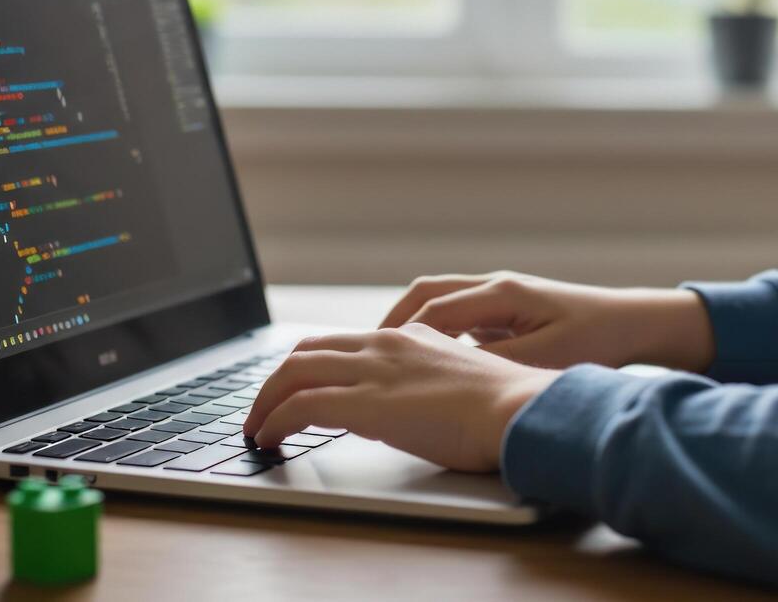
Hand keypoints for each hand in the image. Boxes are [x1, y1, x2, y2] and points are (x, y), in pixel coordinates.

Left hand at [242, 322, 561, 471]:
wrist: (521, 409)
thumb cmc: (506, 408)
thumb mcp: (460, 384)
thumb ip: (429, 386)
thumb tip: (411, 410)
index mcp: (411, 337)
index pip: (344, 343)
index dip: (312, 366)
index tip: (299, 390)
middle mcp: (386, 344)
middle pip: (308, 350)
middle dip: (276, 380)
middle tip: (266, 408)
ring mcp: (373, 370)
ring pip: (293, 371)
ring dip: (265, 401)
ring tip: (257, 427)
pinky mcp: (363, 402)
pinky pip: (299, 406)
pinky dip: (274, 421)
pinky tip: (268, 439)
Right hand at [378, 271, 715, 372]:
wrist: (635, 324)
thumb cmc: (597, 339)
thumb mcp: (546, 358)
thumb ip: (497, 362)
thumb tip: (451, 371)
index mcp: (501, 293)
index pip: (433, 308)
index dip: (399, 333)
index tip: (374, 357)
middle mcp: (496, 287)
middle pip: (427, 295)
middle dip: (393, 323)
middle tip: (365, 353)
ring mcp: (501, 297)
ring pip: (440, 304)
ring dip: (413, 327)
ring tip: (387, 359)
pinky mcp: (508, 311)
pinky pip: (460, 317)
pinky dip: (437, 335)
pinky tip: (430, 365)